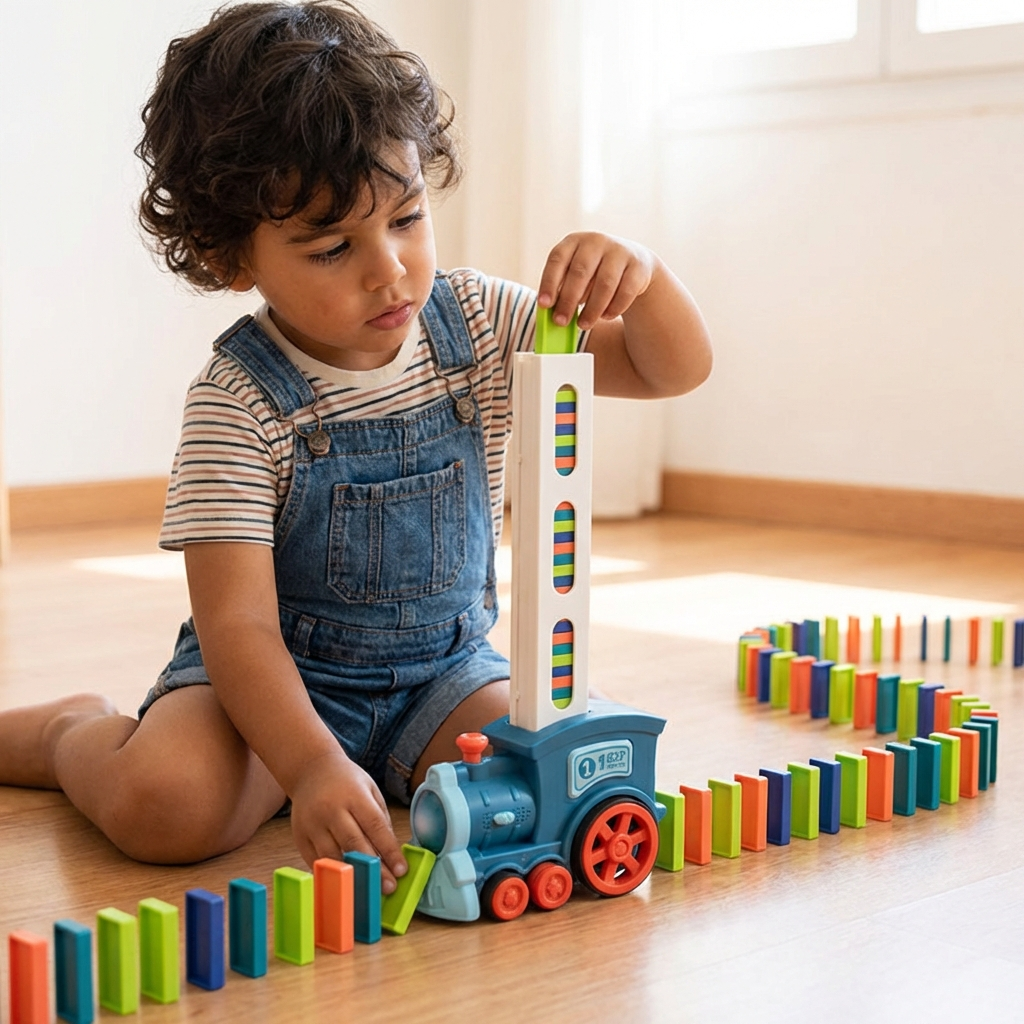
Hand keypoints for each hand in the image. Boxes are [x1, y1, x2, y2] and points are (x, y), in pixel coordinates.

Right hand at [288, 748, 407, 892]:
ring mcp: (312, 824)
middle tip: (389, 887)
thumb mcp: (370, 790)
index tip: (401, 870)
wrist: (311, 770)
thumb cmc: (347, 781)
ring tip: (369, 890)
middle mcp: (331, 810)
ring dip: (352, 876)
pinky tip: (345, 883)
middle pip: (354, 845)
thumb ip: (381, 819)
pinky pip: (317, 861)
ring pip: (333, 857)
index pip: (375, 826)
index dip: (389, 850)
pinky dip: (332, 873)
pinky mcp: (299, 836)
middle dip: (374, 869)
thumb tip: (391, 853)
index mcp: (354, 796)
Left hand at [538, 232, 655, 330]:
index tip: (544, 304)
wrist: (633, 263)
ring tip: (583, 325)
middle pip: (580, 272)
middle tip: (560, 322)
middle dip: (568, 300)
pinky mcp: (638, 266)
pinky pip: (625, 292)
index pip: (557, 259)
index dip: (549, 282)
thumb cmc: (594, 273)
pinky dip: (614, 308)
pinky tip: (605, 316)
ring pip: (604, 284)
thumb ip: (563, 289)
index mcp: (574, 241)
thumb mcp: (576, 274)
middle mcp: (596, 242)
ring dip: (592, 309)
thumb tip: (551, 313)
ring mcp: (619, 252)